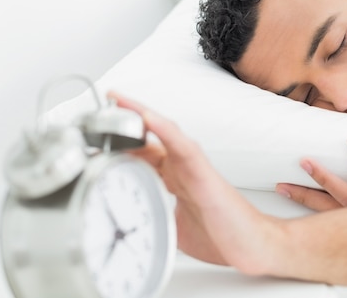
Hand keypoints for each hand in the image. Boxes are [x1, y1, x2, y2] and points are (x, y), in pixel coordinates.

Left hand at [109, 92, 279, 274]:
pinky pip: (183, 147)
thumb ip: (154, 216)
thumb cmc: (222, 235)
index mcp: (174, 178)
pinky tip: (147, 117)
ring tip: (118, 99)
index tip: (93, 134)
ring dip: (140, 114)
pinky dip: (165, 130)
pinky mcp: (205, 174)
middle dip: (122, 121)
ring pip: (165, 132)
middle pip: (149, 135)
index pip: (142, 151)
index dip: (117, 141)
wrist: (253, 247)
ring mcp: (194, 168)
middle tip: (96, 109)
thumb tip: (129, 222)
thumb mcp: (172, 227)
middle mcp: (182, 168)